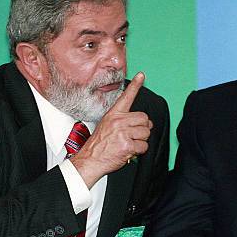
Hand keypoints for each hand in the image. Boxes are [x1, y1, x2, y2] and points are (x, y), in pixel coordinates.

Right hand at [71, 72, 151, 187]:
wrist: (90, 160)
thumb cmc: (98, 145)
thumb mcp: (106, 126)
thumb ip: (122, 121)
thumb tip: (141, 123)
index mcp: (113, 115)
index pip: (126, 97)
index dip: (135, 85)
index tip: (141, 75)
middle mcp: (118, 121)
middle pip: (144, 119)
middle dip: (142, 129)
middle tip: (133, 136)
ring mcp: (123, 133)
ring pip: (146, 133)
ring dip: (141, 141)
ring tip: (129, 144)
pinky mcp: (127, 145)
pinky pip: (143, 146)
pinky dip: (139, 151)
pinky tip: (129, 151)